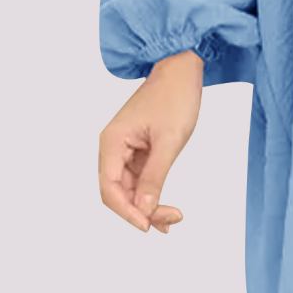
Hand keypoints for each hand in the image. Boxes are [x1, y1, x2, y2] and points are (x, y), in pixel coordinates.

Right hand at [98, 49, 203, 232]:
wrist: (183, 67)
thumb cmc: (175, 95)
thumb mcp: (169, 139)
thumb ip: (156, 176)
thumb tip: (144, 209)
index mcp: (112, 143)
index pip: (109, 189)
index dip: (126, 212)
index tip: (148, 225)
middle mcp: (113, 147)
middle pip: (119, 191)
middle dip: (141, 210)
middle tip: (170, 222)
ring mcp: (126, 148)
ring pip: (131, 187)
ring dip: (147, 205)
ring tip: (171, 220)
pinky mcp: (140, 148)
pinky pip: (141, 177)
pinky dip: (152, 192)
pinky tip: (164, 208)